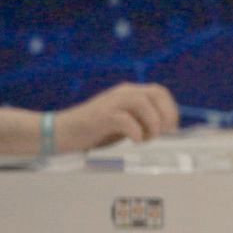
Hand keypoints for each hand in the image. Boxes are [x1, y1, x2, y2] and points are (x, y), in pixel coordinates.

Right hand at [57, 81, 179, 151]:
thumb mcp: (126, 123)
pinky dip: (136, 132)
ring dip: (152, 123)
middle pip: (156, 93)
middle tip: (159, 134)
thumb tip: (169, 129)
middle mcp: (122, 93)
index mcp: (129, 93)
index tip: (170, 129)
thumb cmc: (95, 131)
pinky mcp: (101, 115)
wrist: (62, 133)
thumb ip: (143, 120)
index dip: (170, 109)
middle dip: (165, 115)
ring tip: (146, 138)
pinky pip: (126, 120)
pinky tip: (134, 141)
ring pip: (143, 103)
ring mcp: (111, 102)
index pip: (160, 92)